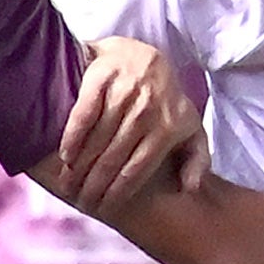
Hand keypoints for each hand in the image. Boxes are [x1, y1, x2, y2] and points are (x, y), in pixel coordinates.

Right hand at [51, 39, 206, 216]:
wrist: (141, 55)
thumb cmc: (165, 100)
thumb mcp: (190, 126)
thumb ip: (197, 158)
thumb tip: (190, 187)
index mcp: (168, 126)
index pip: (137, 169)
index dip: (118, 192)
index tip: (103, 208)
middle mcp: (147, 110)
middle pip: (114, 159)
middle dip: (95, 185)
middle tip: (81, 202)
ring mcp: (124, 92)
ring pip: (98, 140)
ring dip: (80, 167)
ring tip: (68, 185)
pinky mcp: (102, 77)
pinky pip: (84, 114)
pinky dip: (73, 136)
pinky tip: (65, 156)